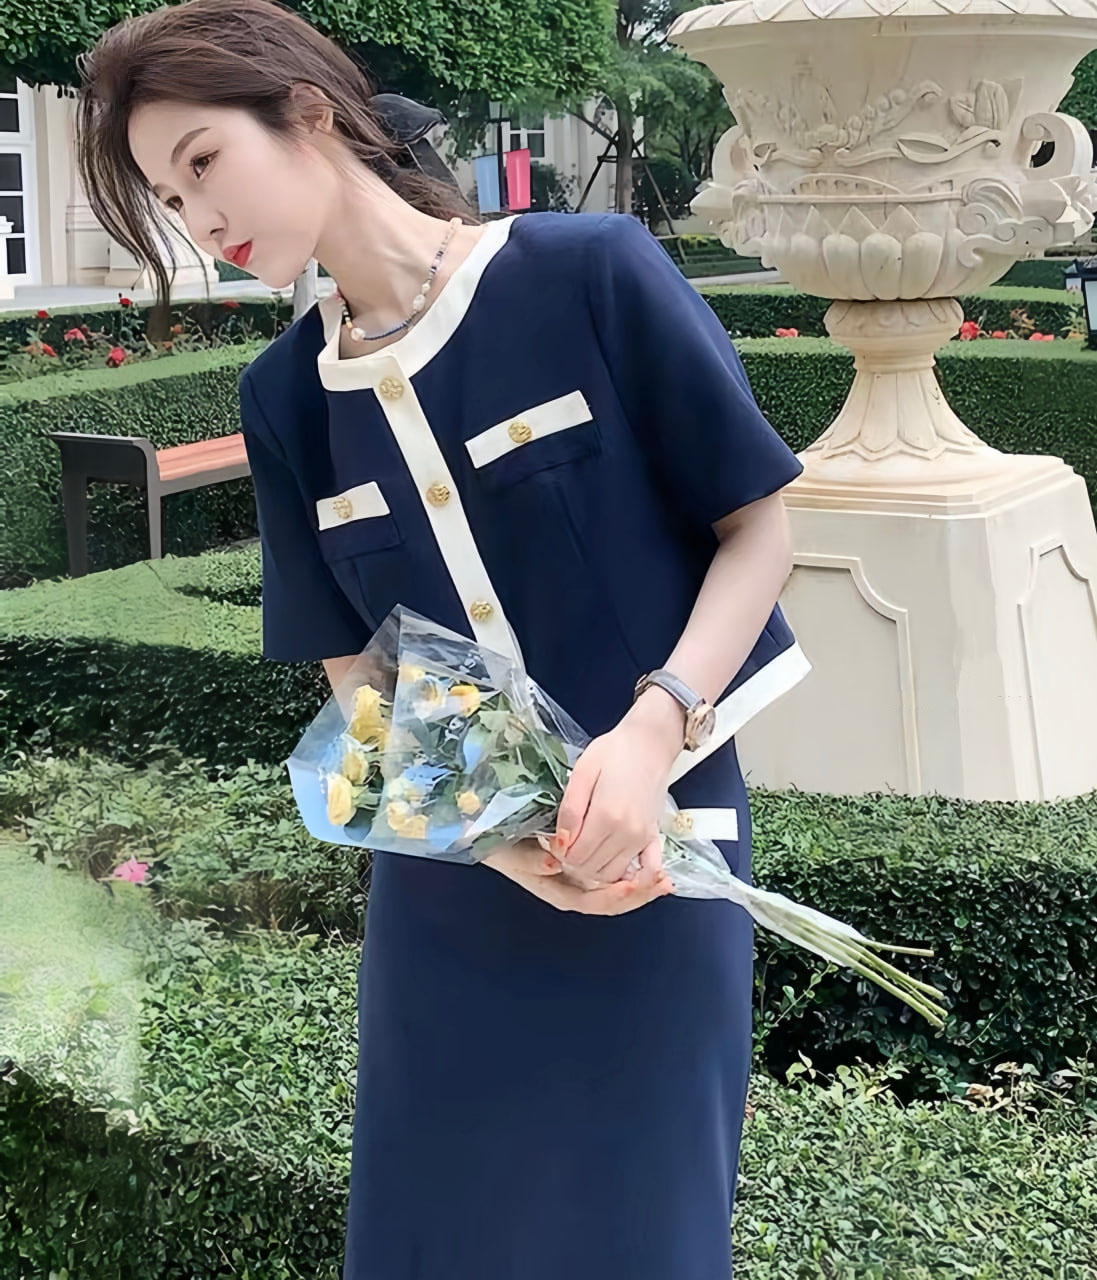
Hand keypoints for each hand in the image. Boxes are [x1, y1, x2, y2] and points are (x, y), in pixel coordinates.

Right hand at [481, 837, 672, 914]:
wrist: (495, 835)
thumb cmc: (501, 846)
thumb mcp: (509, 852)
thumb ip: (529, 860)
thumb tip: (555, 864)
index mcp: (556, 890)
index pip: (589, 901)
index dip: (611, 897)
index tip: (629, 886)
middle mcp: (572, 889)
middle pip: (609, 901)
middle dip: (636, 896)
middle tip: (660, 885)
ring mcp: (582, 880)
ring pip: (616, 890)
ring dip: (642, 887)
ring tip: (665, 881)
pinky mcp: (590, 866)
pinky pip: (616, 874)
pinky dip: (635, 872)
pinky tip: (653, 867)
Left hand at [551, 689, 685, 885]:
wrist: (650, 742)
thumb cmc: (614, 752)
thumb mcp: (583, 772)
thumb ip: (570, 809)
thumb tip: (560, 841)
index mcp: (606, 816)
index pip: (576, 856)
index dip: (560, 852)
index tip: (556, 838)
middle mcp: (627, 833)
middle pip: (592, 869)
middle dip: (574, 861)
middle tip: (569, 842)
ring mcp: (642, 837)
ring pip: (612, 873)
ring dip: (595, 868)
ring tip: (587, 847)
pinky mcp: (654, 836)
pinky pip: (645, 870)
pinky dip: (631, 875)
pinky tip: (616, 864)